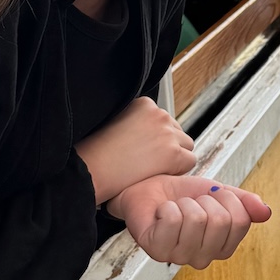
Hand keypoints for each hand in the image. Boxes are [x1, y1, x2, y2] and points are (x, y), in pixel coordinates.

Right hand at [76, 96, 195, 204]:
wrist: (90, 170)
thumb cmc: (94, 154)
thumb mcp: (112, 123)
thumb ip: (132, 123)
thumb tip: (144, 134)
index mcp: (143, 104)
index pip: (163, 120)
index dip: (156, 138)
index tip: (142, 149)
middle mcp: (158, 114)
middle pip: (177, 132)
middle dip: (166, 147)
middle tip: (148, 162)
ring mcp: (167, 133)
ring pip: (186, 145)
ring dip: (174, 157)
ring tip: (152, 169)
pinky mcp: (173, 153)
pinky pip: (190, 161)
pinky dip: (178, 170)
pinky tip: (158, 175)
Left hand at [107, 174, 271, 268]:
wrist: (149, 187)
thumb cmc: (182, 194)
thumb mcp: (219, 193)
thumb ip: (244, 203)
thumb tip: (266, 212)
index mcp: (221, 247)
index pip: (241, 222)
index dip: (228, 200)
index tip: (214, 197)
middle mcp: (202, 258)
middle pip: (220, 221)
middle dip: (206, 200)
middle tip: (194, 202)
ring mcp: (179, 256)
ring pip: (196, 219)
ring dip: (185, 203)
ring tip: (177, 207)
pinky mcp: (156, 249)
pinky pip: (173, 219)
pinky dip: (168, 206)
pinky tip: (162, 212)